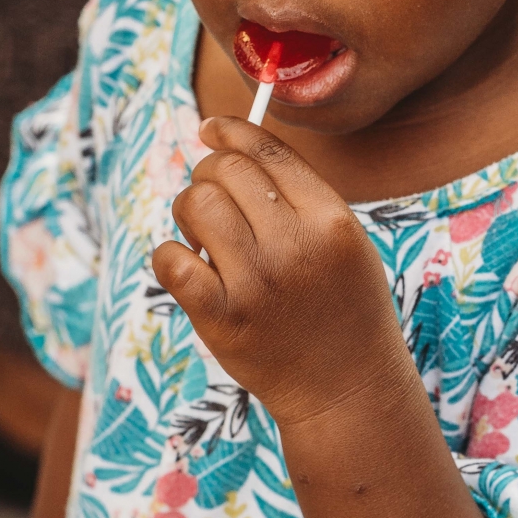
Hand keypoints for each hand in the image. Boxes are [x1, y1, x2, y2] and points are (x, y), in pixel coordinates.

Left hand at [152, 116, 412, 425]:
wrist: (347, 389)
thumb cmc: (341, 306)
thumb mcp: (345, 240)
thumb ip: (298, 194)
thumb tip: (228, 142)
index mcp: (330, 219)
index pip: (267, 151)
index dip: (231, 131)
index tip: (210, 128)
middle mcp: (294, 245)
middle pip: (225, 170)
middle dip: (209, 175)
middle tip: (214, 202)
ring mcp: (256, 283)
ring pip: (195, 204)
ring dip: (190, 211)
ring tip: (206, 237)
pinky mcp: (222, 318)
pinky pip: (170, 259)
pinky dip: (172, 255)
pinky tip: (191, 268)